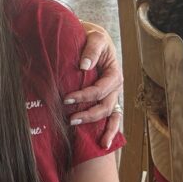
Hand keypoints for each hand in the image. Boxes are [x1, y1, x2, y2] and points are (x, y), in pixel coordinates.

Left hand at [65, 24, 123, 148]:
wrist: (89, 38)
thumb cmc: (91, 37)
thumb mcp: (94, 37)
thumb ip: (91, 50)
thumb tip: (84, 66)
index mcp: (114, 73)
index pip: (101, 89)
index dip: (85, 96)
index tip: (67, 99)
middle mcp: (115, 87)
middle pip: (105, 106)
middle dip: (88, 114)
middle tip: (70, 118)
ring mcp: (112, 96)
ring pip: (109, 116)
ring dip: (95, 125)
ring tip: (77, 128)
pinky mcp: (108, 101)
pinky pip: (113, 120)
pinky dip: (110, 132)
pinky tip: (103, 145)